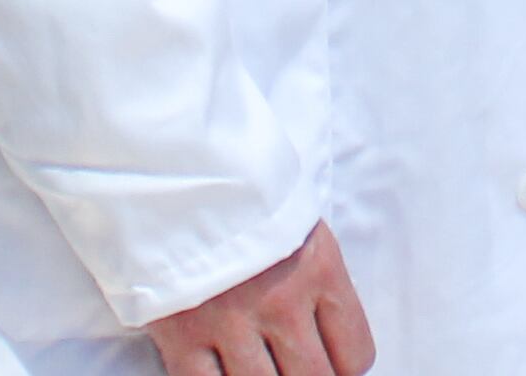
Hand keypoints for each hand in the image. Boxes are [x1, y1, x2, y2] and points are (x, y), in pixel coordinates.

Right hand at [142, 220, 371, 375]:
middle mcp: (281, 301)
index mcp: (318, 269)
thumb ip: (318, 281)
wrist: (169, 169)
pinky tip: (220, 367)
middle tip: (289, 364)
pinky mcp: (182, 336)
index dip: (343, 366)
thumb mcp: (297, 223)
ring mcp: (230, 322)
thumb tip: (330, 342)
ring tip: (255, 363)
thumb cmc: (241, 197)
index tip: (328, 359)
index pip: (356, 355)